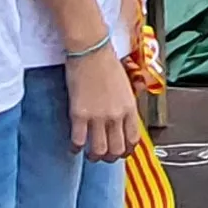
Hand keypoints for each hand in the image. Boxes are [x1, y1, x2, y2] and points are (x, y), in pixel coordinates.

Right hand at [64, 46, 139, 162]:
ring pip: (98, 150)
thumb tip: (121, 121)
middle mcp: (116, 116)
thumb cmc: (106, 62)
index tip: (122, 152)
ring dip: (94, 156)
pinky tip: (74, 147)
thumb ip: (124, 106)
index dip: (127, 151)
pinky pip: (78, 140)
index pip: (133, 140)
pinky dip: (76, 147)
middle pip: (116, 149)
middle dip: (110, 157)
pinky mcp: (79, 114)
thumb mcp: (125, 86)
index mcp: (130, 108)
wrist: (90, 50)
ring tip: (89, 154)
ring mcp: (97, 117)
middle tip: (104, 156)